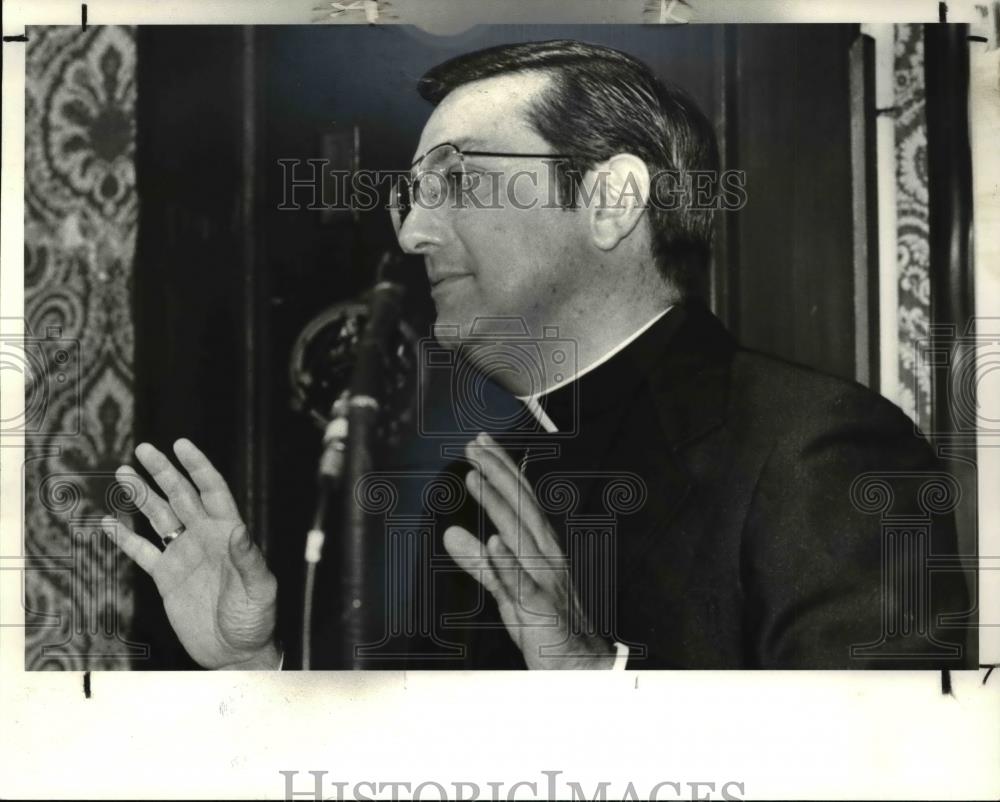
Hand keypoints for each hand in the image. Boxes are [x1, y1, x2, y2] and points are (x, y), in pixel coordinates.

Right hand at [102, 439, 279, 669]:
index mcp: (229, 534)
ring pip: (159, 517)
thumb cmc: (255, 618)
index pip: (212, 491)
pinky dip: (125, 537)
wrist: (236, 651)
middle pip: (181, 496)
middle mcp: (205, 537)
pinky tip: (109, 521)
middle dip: (163, 472)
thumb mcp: (259, 588)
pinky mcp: (166, 576)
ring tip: (122, 473)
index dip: (198, 467)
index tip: (182, 445)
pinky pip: (142, 551)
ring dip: (142, 496)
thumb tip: (238, 529)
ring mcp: (184, 554)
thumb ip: (248, 559)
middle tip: (144, 449)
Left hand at [443, 433, 615, 668]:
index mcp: (540, 548)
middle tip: (474, 444)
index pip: (520, 500)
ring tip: (475, 478)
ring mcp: (546, 580)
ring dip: (498, 505)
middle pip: (522, 506)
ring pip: (521, 536)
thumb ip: (481, 562)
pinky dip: (509, 562)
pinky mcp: (540, 609)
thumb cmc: (546, 624)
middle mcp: (547, 556)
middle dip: (498, 472)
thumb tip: (451, 534)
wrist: (579, 667)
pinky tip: (495, 542)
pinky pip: (523, 584)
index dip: (501, 470)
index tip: (480, 443)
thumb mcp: (508, 588)